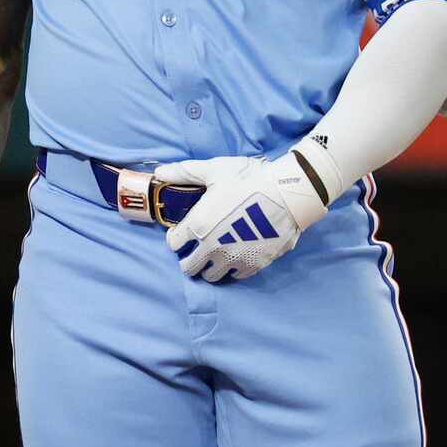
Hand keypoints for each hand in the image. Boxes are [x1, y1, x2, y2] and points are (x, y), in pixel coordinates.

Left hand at [159, 149, 334, 283]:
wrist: (287, 194)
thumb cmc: (249, 179)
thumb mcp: (213, 170)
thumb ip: (184, 173)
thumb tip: (160, 172)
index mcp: (198, 225)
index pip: (173, 244)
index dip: (176, 237)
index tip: (182, 233)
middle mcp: (211, 247)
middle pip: (188, 268)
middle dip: (189, 259)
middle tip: (197, 249)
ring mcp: (233, 259)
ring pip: (211, 276)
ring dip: (210, 267)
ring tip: (217, 254)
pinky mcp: (253, 265)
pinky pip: (236, 276)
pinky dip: (233, 268)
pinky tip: (237, 255)